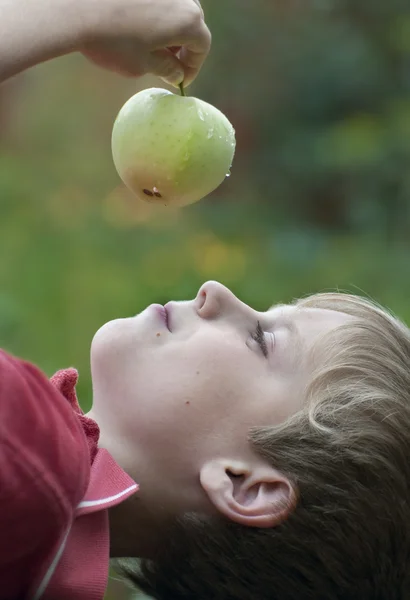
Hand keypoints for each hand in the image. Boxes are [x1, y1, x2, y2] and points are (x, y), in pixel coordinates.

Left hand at [80, 0, 210, 86]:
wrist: (74, 8)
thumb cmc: (112, 42)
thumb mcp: (142, 65)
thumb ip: (165, 69)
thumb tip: (176, 73)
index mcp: (188, 21)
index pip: (202, 45)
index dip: (193, 66)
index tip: (180, 79)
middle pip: (192, 23)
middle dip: (183, 46)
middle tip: (168, 63)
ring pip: (176, 7)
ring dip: (170, 28)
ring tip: (153, 45)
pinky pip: (157, 0)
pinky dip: (155, 13)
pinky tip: (138, 25)